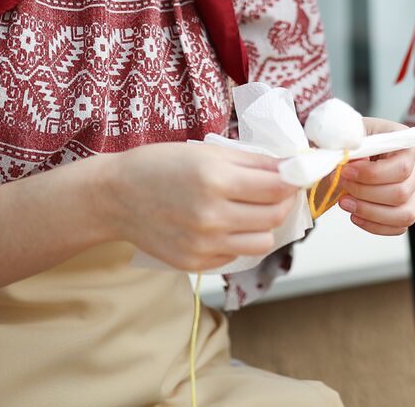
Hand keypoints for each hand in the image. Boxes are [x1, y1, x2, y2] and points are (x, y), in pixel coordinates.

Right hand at [97, 142, 298, 272]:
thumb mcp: (207, 151)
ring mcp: (203, 243)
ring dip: (265, 225)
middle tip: (278, 190)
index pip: (278, 187)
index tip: (298, 174)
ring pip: (263, 242)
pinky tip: (227, 223)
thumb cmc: (160, 166)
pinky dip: (240, 240)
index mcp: (215, 179)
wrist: (116, 197)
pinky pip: (238, 255)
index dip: (295, 179)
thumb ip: (253, 161)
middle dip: (284, 202)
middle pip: (275, 216)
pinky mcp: (196, 263)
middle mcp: (211, 215)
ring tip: (253, 209)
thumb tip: (292, 167)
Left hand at [335, 117, 414, 235]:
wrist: (347, 150)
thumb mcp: (347, 131)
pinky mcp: (405, 208)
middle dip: (365, 193)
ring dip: (370, 212)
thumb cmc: (350, 139)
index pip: (401, 167)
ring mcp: (413, 189)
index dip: (371, 174)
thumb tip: (353, 160)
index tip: (345, 172)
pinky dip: (374, 225)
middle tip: (341, 184)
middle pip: (401, 193)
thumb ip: (348, 141)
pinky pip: (398, 227)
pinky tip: (355, 215)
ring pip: (404, 214)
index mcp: (406, 143)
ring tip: (344, 203)